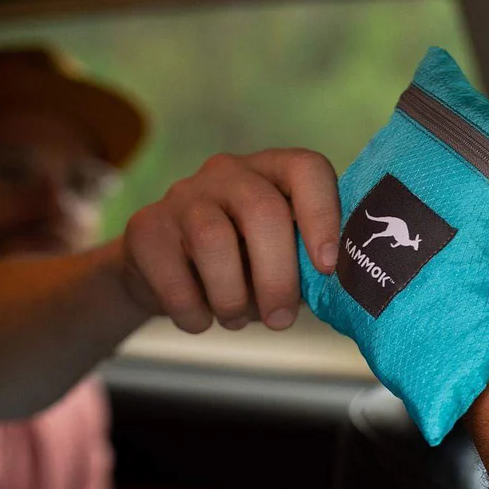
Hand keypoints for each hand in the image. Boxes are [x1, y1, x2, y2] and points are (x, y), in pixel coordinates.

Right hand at [122, 149, 340, 332]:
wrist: (165, 273)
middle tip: (280, 319)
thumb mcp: (280, 262)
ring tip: (235, 319)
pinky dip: (194, 311)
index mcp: (273, 172)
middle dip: (277, 276)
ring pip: (213, 240)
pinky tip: (201, 319)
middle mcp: (228, 172)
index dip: (323, 215)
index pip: (306, 169)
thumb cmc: (242, 268)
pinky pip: (173, 274)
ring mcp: (183, 195)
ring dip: (231, 297)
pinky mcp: (146, 227)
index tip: (328, 266)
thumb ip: (308, 267)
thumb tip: (341, 294)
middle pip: (262, 211)